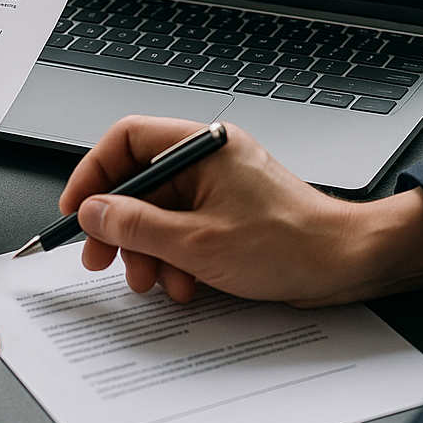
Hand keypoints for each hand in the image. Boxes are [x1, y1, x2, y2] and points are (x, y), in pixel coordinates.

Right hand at [60, 115, 422, 306]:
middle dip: (120, 226)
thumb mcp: (196, 241)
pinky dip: (176, 258)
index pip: (127, 138)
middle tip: (103, 258)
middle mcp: (207, 158)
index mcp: (200, 144)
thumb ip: (136, 225)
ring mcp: (217, 187)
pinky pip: (182, 230)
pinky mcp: (226, 214)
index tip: (79, 208)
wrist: (343, 263)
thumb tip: (94, 211)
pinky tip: (186, 283)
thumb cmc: (289, 242)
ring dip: (150, 251)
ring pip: (158, 213)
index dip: (95, 172)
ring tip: (156, 281)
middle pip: (139, 182)